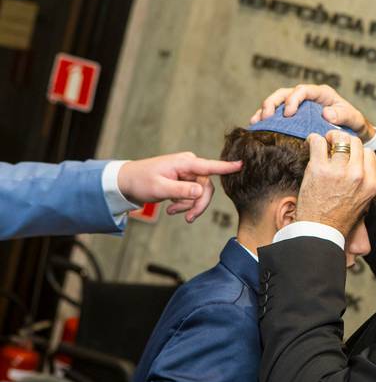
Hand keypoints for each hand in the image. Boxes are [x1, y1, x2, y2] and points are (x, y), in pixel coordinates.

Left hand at [118, 152, 241, 222]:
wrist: (127, 182)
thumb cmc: (141, 181)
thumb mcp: (159, 188)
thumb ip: (181, 190)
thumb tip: (200, 192)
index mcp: (185, 163)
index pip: (210, 166)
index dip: (227, 167)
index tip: (242, 164)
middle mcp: (189, 166)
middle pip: (207, 188)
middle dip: (198, 204)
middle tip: (189, 218)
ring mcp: (188, 173)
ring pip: (200, 194)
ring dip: (189, 206)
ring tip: (172, 212)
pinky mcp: (185, 181)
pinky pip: (193, 195)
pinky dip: (184, 204)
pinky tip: (172, 209)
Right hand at [250, 84, 375, 141]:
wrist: (352, 132)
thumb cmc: (353, 122)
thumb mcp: (353, 118)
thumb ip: (343, 115)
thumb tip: (326, 114)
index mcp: (321, 93)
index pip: (302, 90)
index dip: (293, 99)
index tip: (288, 113)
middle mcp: (307, 97)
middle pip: (284, 93)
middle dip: (273, 102)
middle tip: (266, 116)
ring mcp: (299, 107)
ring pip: (277, 103)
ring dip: (265, 110)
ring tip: (256, 121)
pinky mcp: (293, 117)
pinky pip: (277, 116)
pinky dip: (266, 120)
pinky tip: (256, 127)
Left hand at [296, 131, 375, 237]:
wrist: (319, 232)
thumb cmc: (338, 218)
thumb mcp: (361, 201)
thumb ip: (363, 181)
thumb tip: (356, 162)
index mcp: (370, 183)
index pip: (368, 153)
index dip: (357, 151)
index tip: (346, 154)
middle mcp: (357, 175)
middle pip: (355, 142)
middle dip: (343, 141)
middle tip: (333, 144)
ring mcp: (338, 171)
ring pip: (338, 138)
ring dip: (329, 138)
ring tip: (322, 144)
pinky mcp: (319, 169)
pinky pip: (318, 141)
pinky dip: (313, 139)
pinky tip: (311, 144)